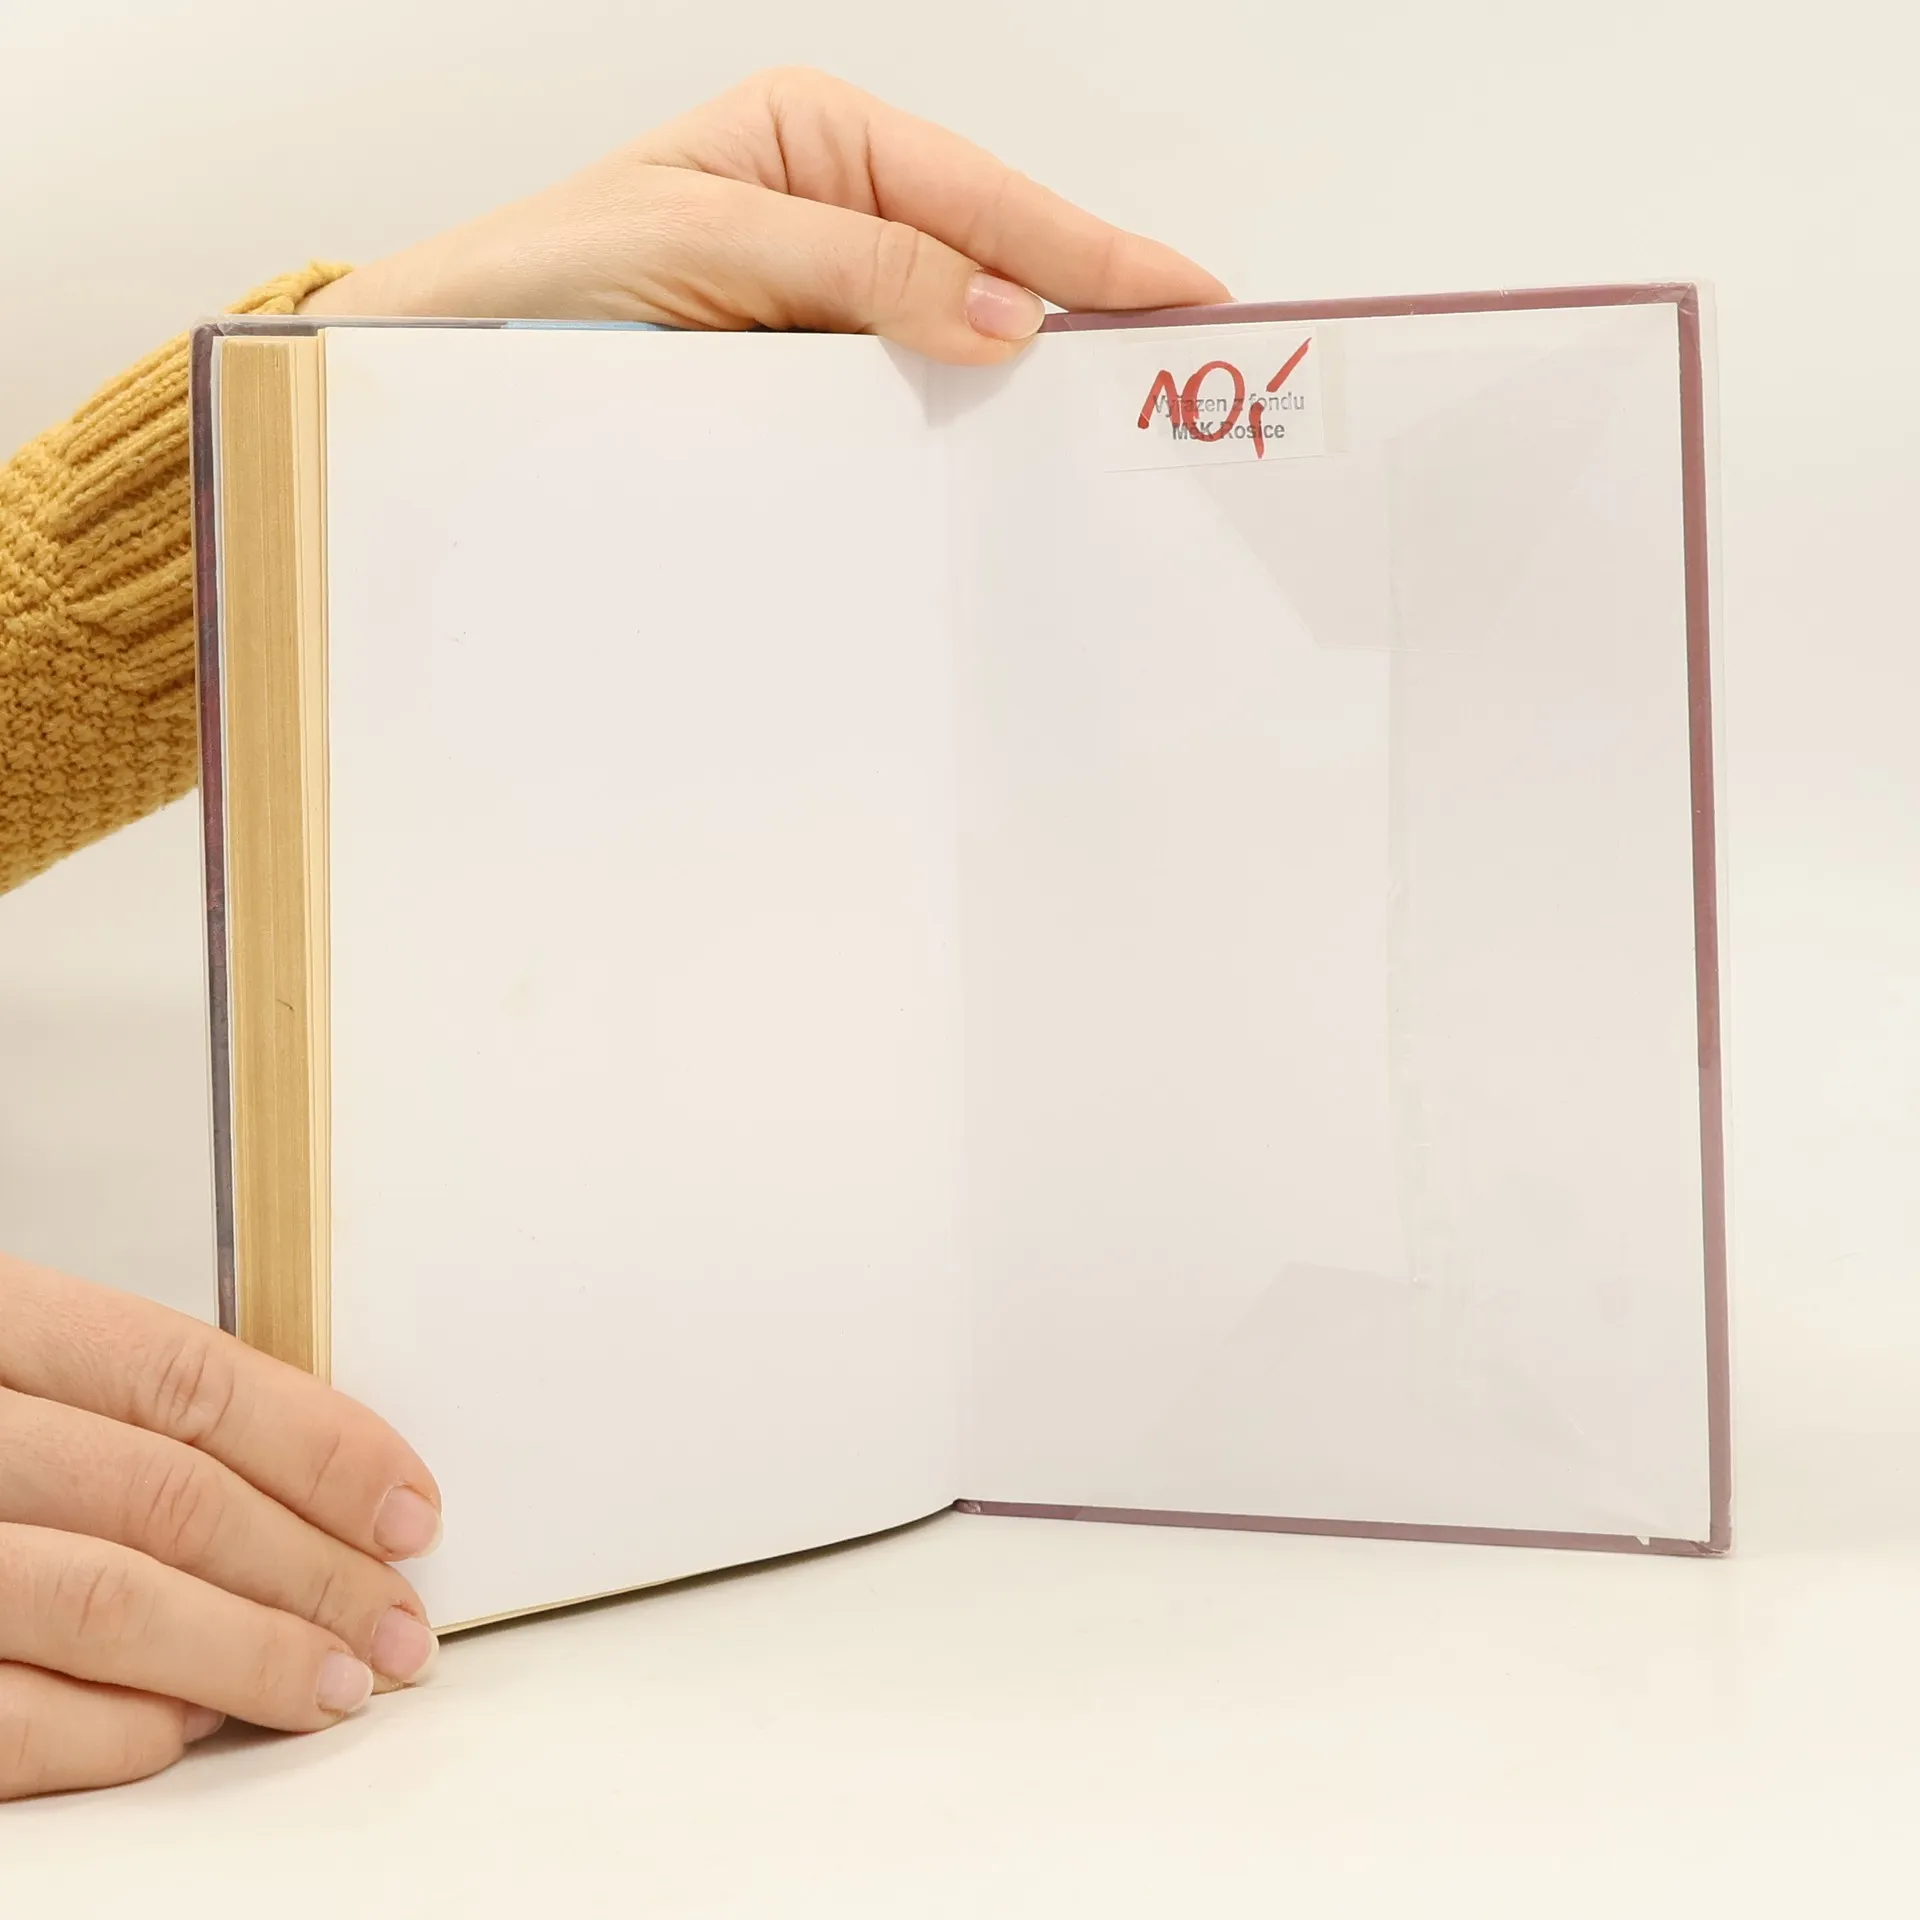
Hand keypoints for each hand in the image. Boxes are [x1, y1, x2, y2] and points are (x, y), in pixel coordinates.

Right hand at [0, 1254, 442, 1798]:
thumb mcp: (6, 1359)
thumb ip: (115, 1405)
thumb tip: (303, 1480)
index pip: (190, 1381)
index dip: (322, 1447)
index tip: (409, 1508)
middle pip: (169, 1498)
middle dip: (311, 1570)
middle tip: (400, 1623)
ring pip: (106, 1604)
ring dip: (247, 1656)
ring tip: (338, 1684)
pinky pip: (4, 1716)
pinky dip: (112, 1732)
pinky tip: (184, 1730)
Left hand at [301, 67, 1228, 360]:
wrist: (438, 363)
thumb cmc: (540, 272)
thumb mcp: (706, 239)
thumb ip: (860, 267)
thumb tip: (1005, 309)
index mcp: (816, 139)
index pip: (983, 194)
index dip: (1088, 249)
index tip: (1183, 292)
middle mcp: (835, 214)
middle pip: (992, 261)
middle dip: (1083, 312)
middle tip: (1178, 371)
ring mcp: (827, 306)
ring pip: (958, 340)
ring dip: (1026, 385)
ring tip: (1116, 423)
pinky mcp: (806, 386)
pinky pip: (903, 402)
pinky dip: (957, 430)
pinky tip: (1005, 456)